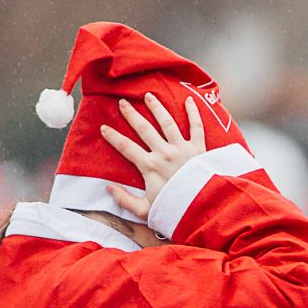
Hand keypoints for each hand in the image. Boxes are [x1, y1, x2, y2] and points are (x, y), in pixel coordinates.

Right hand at [99, 93, 206, 216]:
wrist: (204, 209)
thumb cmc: (175, 211)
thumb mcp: (145, 211)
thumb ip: (125, 199)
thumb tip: (108, 188)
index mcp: (149, 167)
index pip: (126, 147)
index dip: (113, 137)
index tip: (103, 127)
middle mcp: (164, 153)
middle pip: (144, 129)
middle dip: (131, 115)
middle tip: (122, 103)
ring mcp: (182, 149)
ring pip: (167, 122)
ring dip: (156, 108)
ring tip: (148, 96)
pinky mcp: (199, 149)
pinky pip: (196, 127)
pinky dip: (194, 113)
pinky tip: (189, 100)